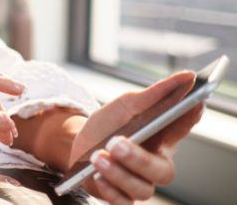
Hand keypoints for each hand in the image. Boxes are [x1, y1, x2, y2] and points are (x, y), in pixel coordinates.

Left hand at [68, 71, 203, 203]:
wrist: (75, 145)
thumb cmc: (107, 125)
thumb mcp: (126, 105)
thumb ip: (155, 94)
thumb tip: (187, 76)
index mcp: (162, 138)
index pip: (182, 129)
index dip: (190, 118)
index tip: (193, 104)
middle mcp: (155, 164)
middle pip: (161, 170)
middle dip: (138, 158)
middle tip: (117, 143)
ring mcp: (139, 183)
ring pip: (141, 188)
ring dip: (118, 172)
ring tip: (98, 156)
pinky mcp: (120, 196)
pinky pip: (121, 201)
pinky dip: (109, 188)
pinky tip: (97, 176)